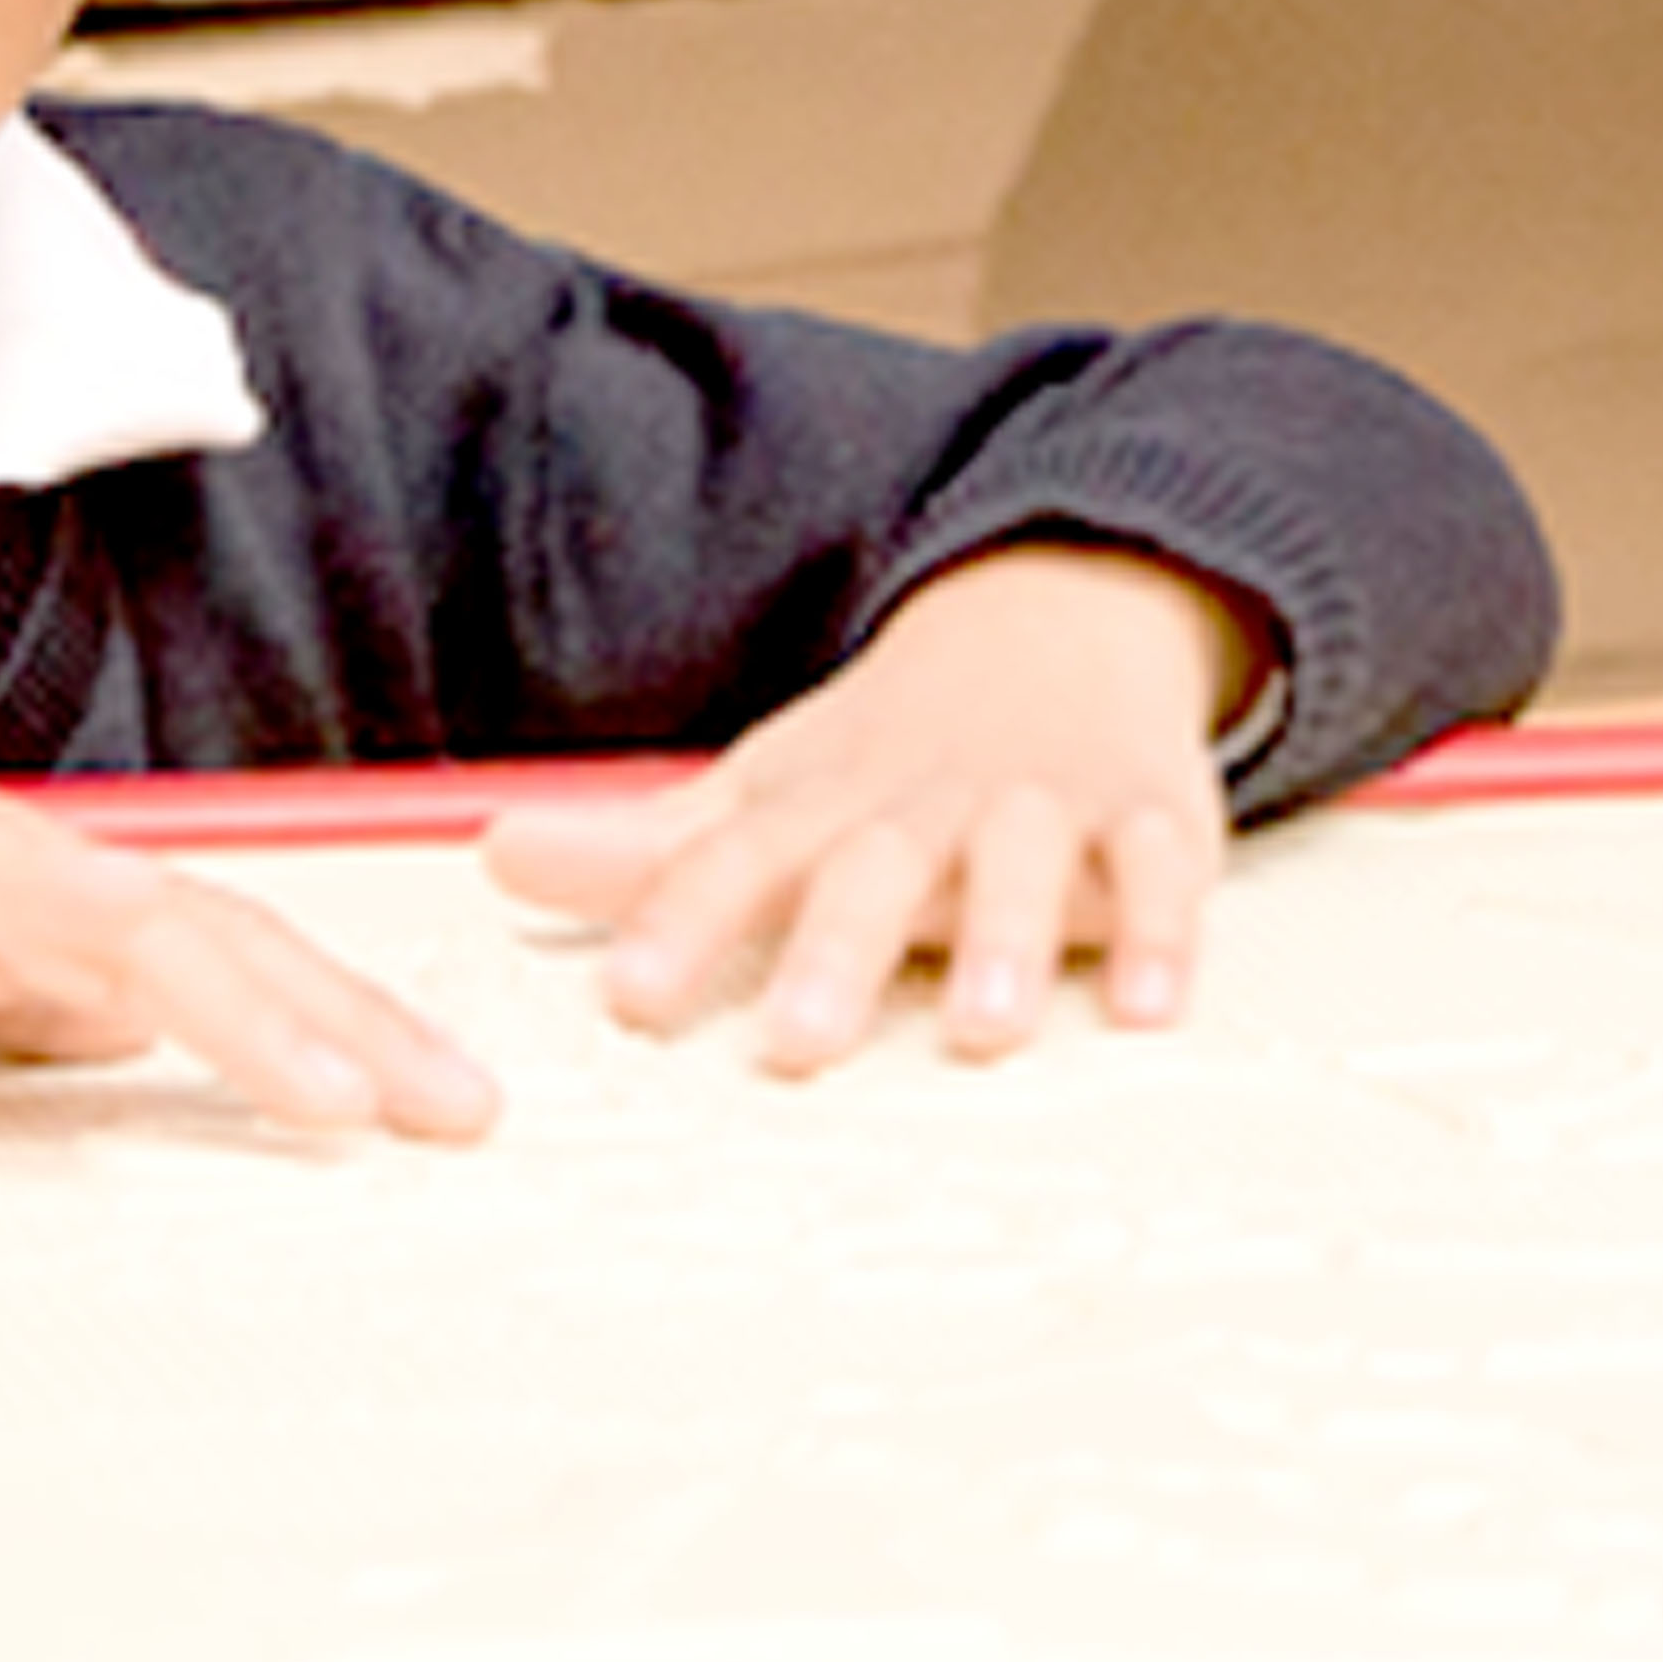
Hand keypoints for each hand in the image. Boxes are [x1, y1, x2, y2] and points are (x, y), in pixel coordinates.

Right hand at [0, 682, 497, 1141]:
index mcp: (17, 899)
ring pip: (189, 929)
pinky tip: (281, 1073)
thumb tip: (107, 1047)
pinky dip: (200, 998)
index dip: (318, 1013)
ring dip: (312, 1016)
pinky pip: (91, 932)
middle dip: (362, 1019)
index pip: (205, 953)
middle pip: (234, 934)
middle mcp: (26, 865)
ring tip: (406, 1106)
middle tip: (472, 1109)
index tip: (414, 1095)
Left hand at [478, 544, 1262, 1072]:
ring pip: (1025, 865)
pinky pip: (1165, 868)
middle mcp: (926, 803)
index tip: (629, 997)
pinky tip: (1156, 1008)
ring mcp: (1042, 804)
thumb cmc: (893, 750)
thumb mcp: (770, 790)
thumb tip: (494, 859)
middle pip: (873, 871)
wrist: (1061, 614)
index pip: (737, 860)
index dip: (679, 921)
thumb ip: (647, 851)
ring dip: (1007, 941)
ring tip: (982, 1033)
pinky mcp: (1150, 814)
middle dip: (833, 952)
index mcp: (826, 803)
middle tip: (794, 1047)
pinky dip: (1168, 930)